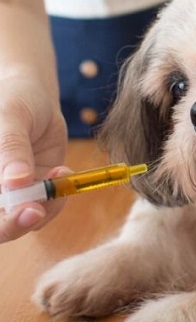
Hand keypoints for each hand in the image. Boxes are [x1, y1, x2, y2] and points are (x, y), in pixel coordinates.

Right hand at [0, 69, 68, 242]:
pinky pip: (49, 206)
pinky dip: (60, 195)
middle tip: (40, 209)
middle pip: (1, 227)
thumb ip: (11, 149)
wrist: (34, 94)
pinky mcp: (37, 188)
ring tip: (60, 172)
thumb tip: (15, 181)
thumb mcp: (10, 118)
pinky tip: (63, 171)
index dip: (3, 223)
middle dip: (21, 222)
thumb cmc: (13, 98)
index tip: (27, 210)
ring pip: (28, 219)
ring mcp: (14, 191)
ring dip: (49, 204)